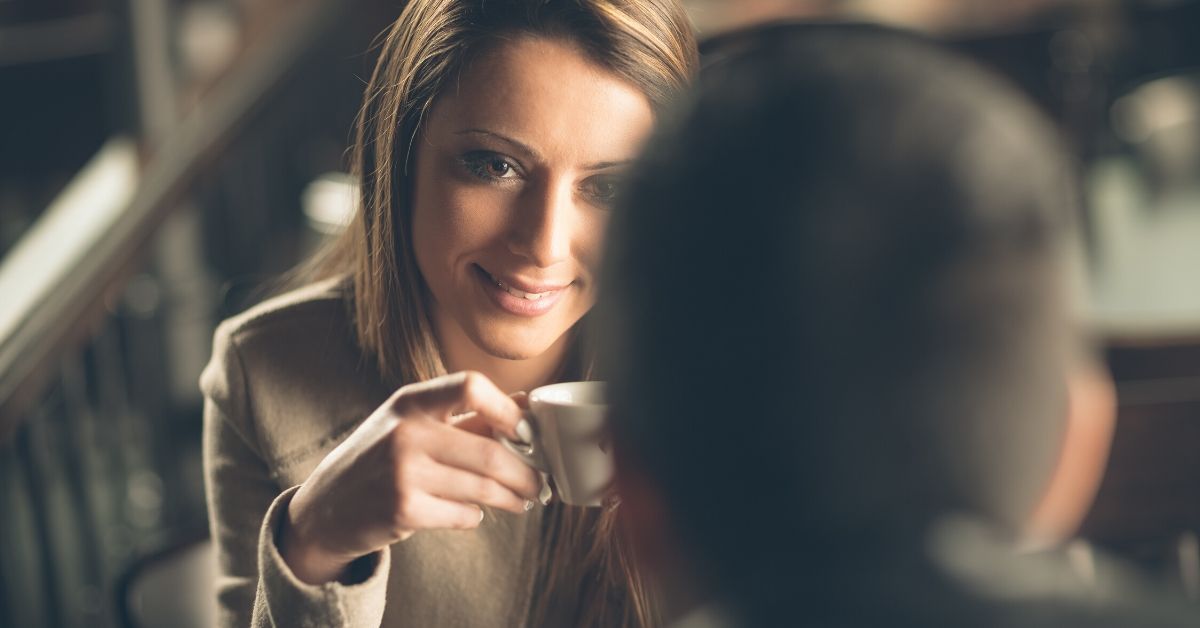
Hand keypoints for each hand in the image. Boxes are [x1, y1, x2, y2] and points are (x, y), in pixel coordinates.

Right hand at [278, 371, 541, 583]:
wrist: (326, 507)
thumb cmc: (381, 457)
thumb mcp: (411, 422)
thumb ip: (465, 414)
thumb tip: (526, 406)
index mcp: (410, 401)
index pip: (471, 386)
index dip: (509, 408)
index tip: (528, 430)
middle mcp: (406, 433)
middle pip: (490, 452)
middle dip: (525, 473)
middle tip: (539, 482)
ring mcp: (403, 474)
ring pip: (483, 488)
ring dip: (512, 498)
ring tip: (523, 500)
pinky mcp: (404, 512)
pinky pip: (464, 515)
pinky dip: (477, 516)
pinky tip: (475, 512)